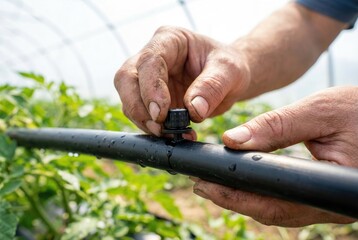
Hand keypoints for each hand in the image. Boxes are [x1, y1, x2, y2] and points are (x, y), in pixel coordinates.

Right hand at [114, 26, 250, 135]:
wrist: (228, 80)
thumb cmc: (228, 67)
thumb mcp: (229, 71)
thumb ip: (212, 87)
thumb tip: (194, 110)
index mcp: (169, 40)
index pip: (149, 60)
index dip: (151, 87)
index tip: (161, 113)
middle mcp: (152, 56)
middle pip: (126, 79)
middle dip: (138, 106)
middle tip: (159, 128)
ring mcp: (147, 78)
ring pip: (127, 98)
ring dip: (143, 121)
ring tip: (169, 135)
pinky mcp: (149, 99)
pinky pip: (139, 114)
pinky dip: (151, 128)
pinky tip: (170, 135)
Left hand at [192, 86, 357, 225]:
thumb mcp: (319, 111)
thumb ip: (276, 126)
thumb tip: (233, 139)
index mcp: (330, 188)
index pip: (272, 201)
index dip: (234, 196)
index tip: (204, 184)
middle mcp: (328, 204)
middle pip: (270, 211)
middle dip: (232, 200)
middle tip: (201, 186)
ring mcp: (325, 203)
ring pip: (278, 210)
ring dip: (244, 199)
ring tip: (215, 184)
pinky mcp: (322, 196)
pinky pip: (287, 202)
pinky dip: (261, 193)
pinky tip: (244, 182)